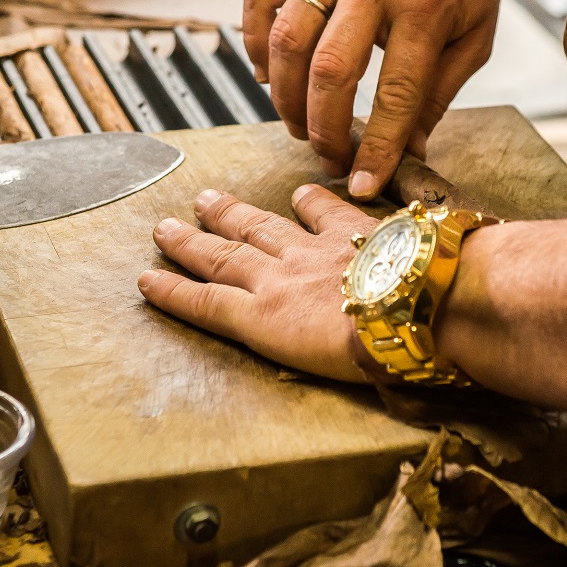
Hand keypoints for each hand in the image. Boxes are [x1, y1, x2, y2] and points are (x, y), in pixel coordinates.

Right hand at [137, 184, 378, 381]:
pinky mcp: (353, 232)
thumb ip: (299, 348)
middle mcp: (280, 280)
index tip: (146, 280)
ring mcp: (313, 251)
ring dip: (230, 214)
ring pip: (260, 228)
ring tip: (206, 200)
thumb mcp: (320, 373)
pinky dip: (311, 201)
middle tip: (162, 228)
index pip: (208, 304)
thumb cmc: (377, 355)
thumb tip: (294, 339)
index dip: (175, 292)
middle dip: (189, 245)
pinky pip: (326, 212)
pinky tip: (300, 193)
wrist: (420, 310)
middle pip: (223, 258)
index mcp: (268, 320)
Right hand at [243, 0, 504, 198]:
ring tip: (298, 122)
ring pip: (286, 43)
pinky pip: (258, 2)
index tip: (362, 183)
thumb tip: (410, 151)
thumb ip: (439, 91)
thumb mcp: (472, 27)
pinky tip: (268, 73)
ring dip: (284, 98)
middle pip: (329, 72)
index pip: (396, 95)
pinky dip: (255, 47)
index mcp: (427, 1)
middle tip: (326, 156)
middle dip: (321, 130)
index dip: (376, 149)